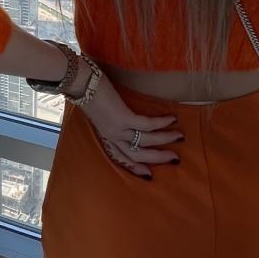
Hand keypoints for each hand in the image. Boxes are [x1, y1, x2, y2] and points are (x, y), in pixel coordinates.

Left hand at [65, 64, 181, 178]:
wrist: (78, 81)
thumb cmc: (87, 91)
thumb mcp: (98, 110)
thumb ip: (109, 116)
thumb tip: (122, 114)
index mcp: (105, 135)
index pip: (121, 156)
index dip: (135, 167)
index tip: (149, 175)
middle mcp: (111, 136)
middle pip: (137, 154)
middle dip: (157, 158)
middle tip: (175, 159)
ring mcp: (117, 128)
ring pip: (145, 142)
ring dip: (165, 140)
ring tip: (179, 136)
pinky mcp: (122, 117)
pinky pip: (146, 125)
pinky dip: (161, 124)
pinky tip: (171, 119)